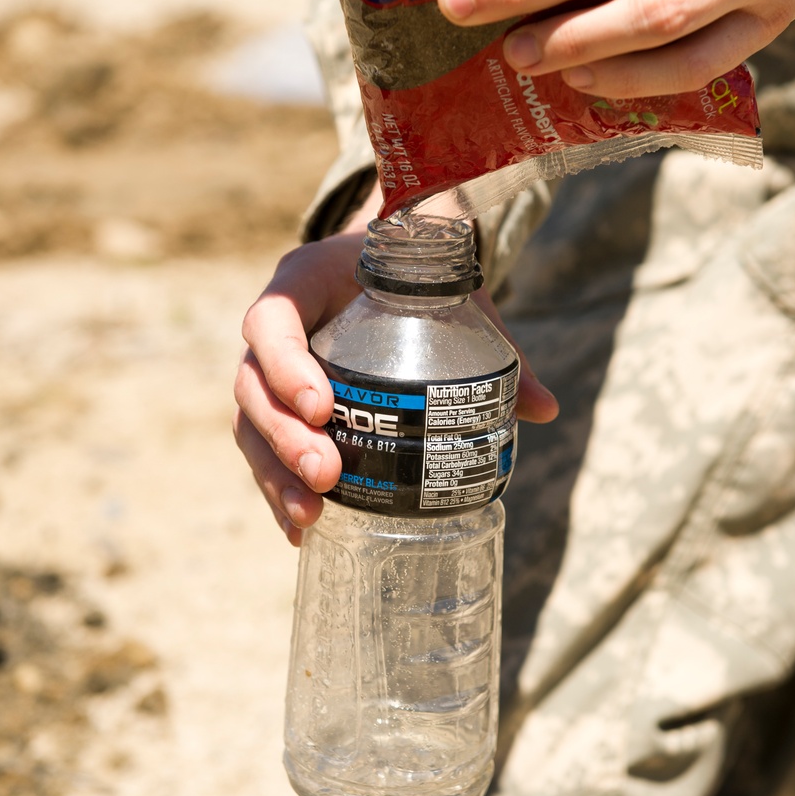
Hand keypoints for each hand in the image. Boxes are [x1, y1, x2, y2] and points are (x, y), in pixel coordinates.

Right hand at [233, 210, 558, 546]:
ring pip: (249, 426)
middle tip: (327, 475)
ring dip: (275, 474)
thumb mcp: (453, 298)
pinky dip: (279, 491)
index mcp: (302, 281)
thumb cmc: (417, 277)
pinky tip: (300, 531)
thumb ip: (495, 345)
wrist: (389, 264)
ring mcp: (267, 372)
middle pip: (252, 387)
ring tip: (310, 517)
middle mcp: (273, 328)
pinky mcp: (276, 409)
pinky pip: (262, 452)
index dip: (286, 364)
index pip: (271, 320)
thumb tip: (545, 409)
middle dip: (283, 437)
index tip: (323, 406)